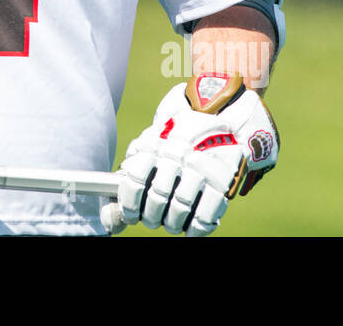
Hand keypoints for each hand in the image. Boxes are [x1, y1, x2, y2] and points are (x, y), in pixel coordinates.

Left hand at [107, 73, 278, 235]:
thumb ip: (137, 159)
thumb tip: (117, 191)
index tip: (130, 214)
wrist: (225, 112)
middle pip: (158, 197)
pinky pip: (206, 214)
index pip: (135, 179)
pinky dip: (196, 229)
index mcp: (156, 142)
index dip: (130, 202)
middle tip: (151, 220)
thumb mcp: (156, 134)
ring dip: (172, 223)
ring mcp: (201, 166)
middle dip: (151, 216)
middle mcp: (177, 154)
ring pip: (180, 208)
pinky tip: (190, 230)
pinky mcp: (224, 178)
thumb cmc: (182, 129)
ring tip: (169, 225)